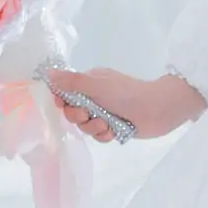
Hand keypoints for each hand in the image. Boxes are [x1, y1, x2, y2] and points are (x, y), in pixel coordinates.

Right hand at [45, 68, 204, 141]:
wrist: (160, 110)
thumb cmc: (128, 93)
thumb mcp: (97, 85)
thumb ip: (73, 82)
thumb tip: (48, 73)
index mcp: (91, 82)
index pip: (66, 92)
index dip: (62, 101)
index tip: (64, 105)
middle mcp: (96, 96)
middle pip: (73, 112)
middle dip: (80, 117)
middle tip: (90, 115)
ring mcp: (106, 112)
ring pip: (86, 126)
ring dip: (94, 128)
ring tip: (108, 125)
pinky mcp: (115, 126)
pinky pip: (100, 135)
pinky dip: (105, 135)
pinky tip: (114, 132)